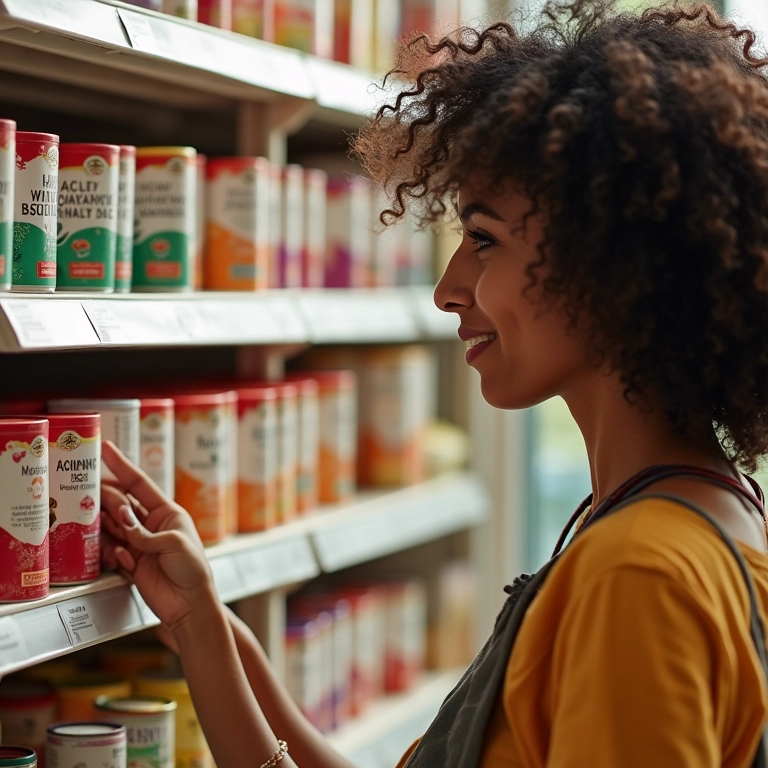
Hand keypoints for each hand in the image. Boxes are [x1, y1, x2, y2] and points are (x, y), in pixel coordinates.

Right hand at [100, 441, 219, 633]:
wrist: (190, 605)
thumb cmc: (193, 570)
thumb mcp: (174, 543)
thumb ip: (144, 531)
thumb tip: (122, 519)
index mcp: (168, 511)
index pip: (139, 484)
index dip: (121, 465)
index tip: (105, 449)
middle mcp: (151, 524)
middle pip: (119, 503)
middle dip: (107, 502)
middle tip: (90, 499)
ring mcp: (138, 542)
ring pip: (111, 527)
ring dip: (109, 532)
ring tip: (119, 542)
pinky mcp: (129, 561)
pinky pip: (110, 550)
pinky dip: (113, 554)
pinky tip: (125, 563)